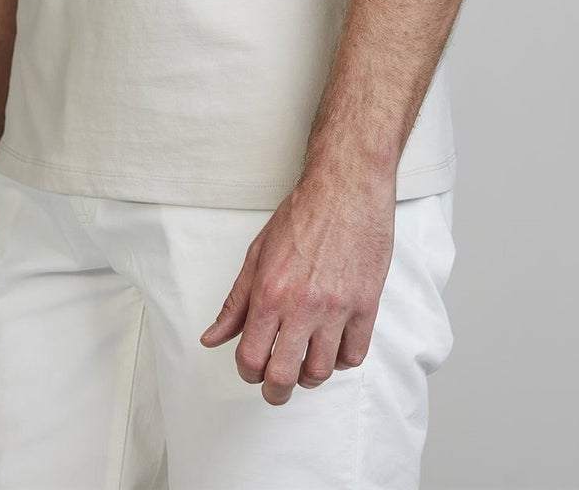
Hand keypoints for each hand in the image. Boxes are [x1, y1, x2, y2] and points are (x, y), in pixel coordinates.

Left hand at [198, 163, 396, 404]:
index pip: (251, 358)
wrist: (346, 187)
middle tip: (275, 387)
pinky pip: (353, 356)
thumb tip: (212, 338)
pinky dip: (341, 359)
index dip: (247, 372)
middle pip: (283, 376)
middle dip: (275, 391)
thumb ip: (236, 302)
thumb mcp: (257, 254)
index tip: (252, 368)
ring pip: (320, 372)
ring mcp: (336, 307)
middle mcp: (302, 304)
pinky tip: (333, 345)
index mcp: (269, 291)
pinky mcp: (366, 305)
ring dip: (309, 376)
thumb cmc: (303, 215)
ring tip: (304, 363)